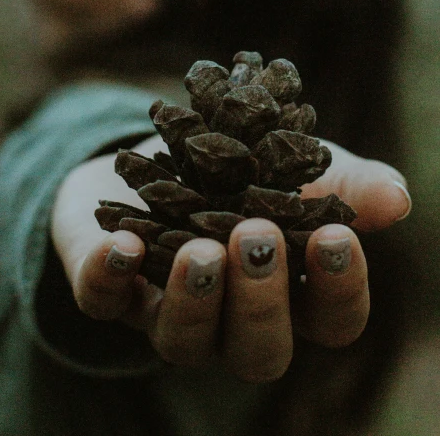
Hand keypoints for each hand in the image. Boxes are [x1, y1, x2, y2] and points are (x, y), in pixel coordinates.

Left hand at [51, 135, 410, 382]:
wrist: (165, 148)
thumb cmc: (248, 168)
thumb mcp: (301, 167)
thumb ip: (348, 185)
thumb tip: (396, 198)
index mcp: (287, 292)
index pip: (329, 321)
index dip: (340, 291)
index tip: (336, 236)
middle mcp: (230, 317)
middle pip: (258, 351)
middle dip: (262, 301)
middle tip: (258, 236)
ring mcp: (166, 306)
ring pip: (182, 341)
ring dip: (195, 298)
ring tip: (202, 246)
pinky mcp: (108, 286)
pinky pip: (103, 302)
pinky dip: (110, 278)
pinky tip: (123, 243)